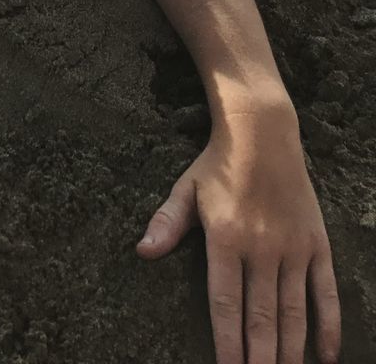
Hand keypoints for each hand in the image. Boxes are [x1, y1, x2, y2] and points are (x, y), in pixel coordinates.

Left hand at [136, 110, 340, 363]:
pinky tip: (327, 355)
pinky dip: (329, 325)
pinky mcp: (317, 242)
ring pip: (293, 311)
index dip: (227, 343)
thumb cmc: (218, 164)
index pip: (225, 304)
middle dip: (260, 358)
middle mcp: (262, 247)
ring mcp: (293, 247)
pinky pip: (326, 291)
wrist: (262, 131)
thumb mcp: (186, 189)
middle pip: (261, 317)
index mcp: (225, 237)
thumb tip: (143, 252)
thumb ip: (167, 223)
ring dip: (291, 351)